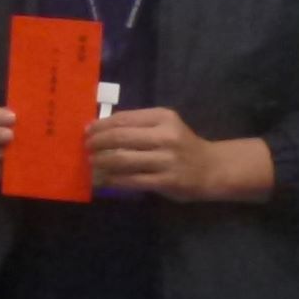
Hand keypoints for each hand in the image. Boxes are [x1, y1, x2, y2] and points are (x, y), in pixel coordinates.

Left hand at [87, 109, 272, 202]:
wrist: (211, 168)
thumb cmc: (182, 145)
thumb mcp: (165, 126)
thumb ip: (138, 124)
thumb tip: (100, 128)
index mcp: (163, 117)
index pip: (123, 118)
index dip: (101, 125)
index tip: (87, 131)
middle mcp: (165, 135)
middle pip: (120, 137)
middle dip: (97, 143)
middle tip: (86, 148)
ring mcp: (166, 159)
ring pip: (122, 159)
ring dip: (101, 162)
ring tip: (91, 163)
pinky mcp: (166, 181)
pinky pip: (131, 179)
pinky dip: (112, 179)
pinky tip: (102, 180)